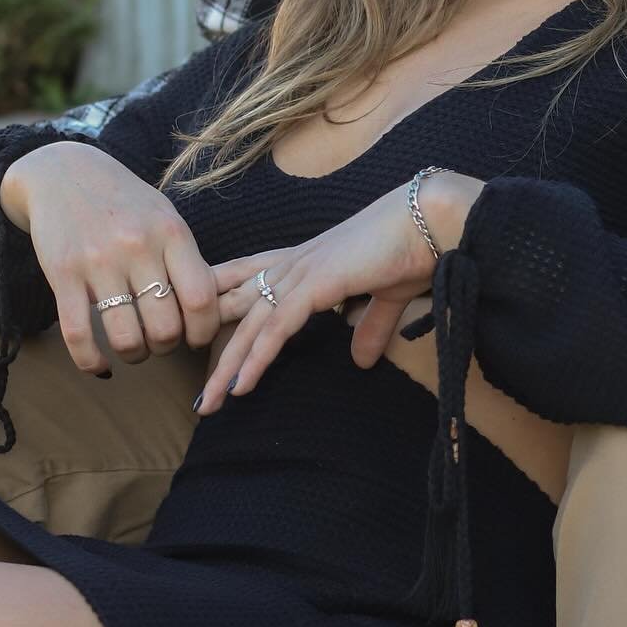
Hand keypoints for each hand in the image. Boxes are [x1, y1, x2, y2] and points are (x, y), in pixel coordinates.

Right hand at [3, 141, 221, 374]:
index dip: (203, 331)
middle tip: (160, 341)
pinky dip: (91, 361)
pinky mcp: (62, 275)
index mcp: (171, 232)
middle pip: (165, 326)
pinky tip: (99, 365)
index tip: (195, 337)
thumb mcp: (165, 217)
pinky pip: (78, 335)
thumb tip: (213, 309)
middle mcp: (137, 246)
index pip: (201, 298)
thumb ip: (186, 259)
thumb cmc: (125, 202)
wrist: (65, 173)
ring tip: (133, 348)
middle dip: (167, 347)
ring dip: (134, 355)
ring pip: (126, 338)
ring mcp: (98, 262)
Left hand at [195, 172, 483, 413]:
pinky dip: (257, 357)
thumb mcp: (384, 296)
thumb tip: (361, 360)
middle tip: (195, 390)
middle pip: (237, 305)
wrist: (432, 221)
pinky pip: (276, 326)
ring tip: (207, 404)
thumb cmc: (413, 249)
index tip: (195, 331)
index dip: (221, 300)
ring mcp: (302, 271)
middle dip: (210, 345)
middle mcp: (295, 262)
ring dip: (227, 367)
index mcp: (307, 260)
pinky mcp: (316, 282)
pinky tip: (241, 386)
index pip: (248, 277)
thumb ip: (369, 324)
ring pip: (250, 324)